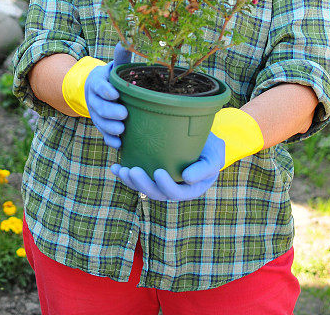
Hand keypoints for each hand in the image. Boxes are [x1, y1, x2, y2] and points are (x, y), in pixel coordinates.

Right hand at [84, 42, 130, 147]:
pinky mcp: (101, 125)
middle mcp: (94, 99)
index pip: (99, 86)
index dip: (106, 91)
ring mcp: (96, 113)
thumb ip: (121, 56)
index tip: (115, 94)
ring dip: (110, 127)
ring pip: (100, 121)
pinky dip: (110, 139)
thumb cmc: (112, 77)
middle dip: (110, 111)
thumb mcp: (115, 66)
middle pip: (99, 106)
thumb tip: (127, 41)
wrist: (98, 89)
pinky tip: (119, 144)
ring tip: (122, 130)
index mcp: (97, 82)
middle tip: (124, 115)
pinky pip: (103, 134)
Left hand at [110, 132, 224, 200]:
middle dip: (143, 184)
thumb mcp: (215, 156)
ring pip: (144, 187)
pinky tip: (115, 167)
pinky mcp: (151, 171)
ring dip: (130, 181)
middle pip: (156, 193)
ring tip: (120, 170)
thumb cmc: (211, 147)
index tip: (158, 172)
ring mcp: (161, 181)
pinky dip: (125, 174)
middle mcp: (173, 188)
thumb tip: (186, 178)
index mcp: (189, 189)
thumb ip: (204, 169)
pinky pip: (137, 178)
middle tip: (133, 171)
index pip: (176, 193)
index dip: (166, 186)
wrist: (202, 136)